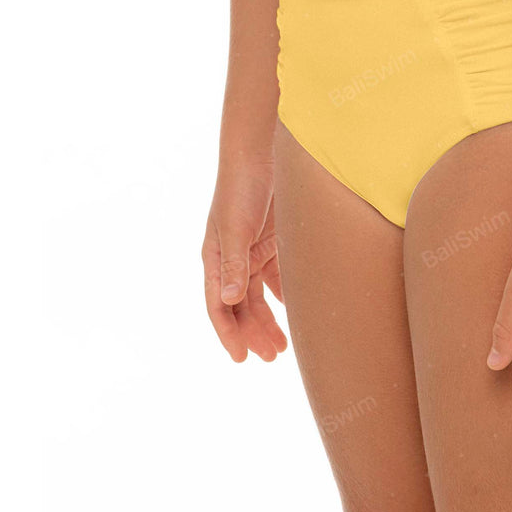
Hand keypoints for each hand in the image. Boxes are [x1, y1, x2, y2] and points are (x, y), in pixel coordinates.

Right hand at [202, 158, 287, 362]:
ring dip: (269, 320)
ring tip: (282, 345)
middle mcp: (232, 259)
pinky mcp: (273, 241)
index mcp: (215, 258)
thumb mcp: (235, 227)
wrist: (261, 153)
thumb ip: (233, 264)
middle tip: (271, 357)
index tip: (241, 358)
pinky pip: (277, 276)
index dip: (228, 333)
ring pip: (260, 296)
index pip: (218, 306)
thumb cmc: (241, 188)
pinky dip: (285, 295)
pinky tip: (296, 310)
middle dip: (253, 332)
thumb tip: (227, 301)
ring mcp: (253, 250)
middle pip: (241, 306)